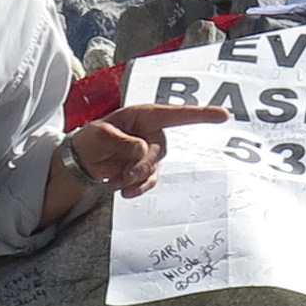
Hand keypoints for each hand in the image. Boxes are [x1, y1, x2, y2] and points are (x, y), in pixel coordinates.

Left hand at [45, 101, 229, 222]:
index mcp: (143, 116)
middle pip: (160, 151)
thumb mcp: (100, 135)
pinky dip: (137, 188)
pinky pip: (150, 182)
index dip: (201, 115)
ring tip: (115, 181)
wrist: (82, 161)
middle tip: (124, 175)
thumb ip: (122, 141)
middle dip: (142, 166)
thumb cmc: (90, 140)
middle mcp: (152, 132)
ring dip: (135, 179)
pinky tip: (122, 190)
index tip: (224, 115)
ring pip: (154, 170)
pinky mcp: (147, 170)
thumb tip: (143, 150)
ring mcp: (151, 152)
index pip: (176, 115)